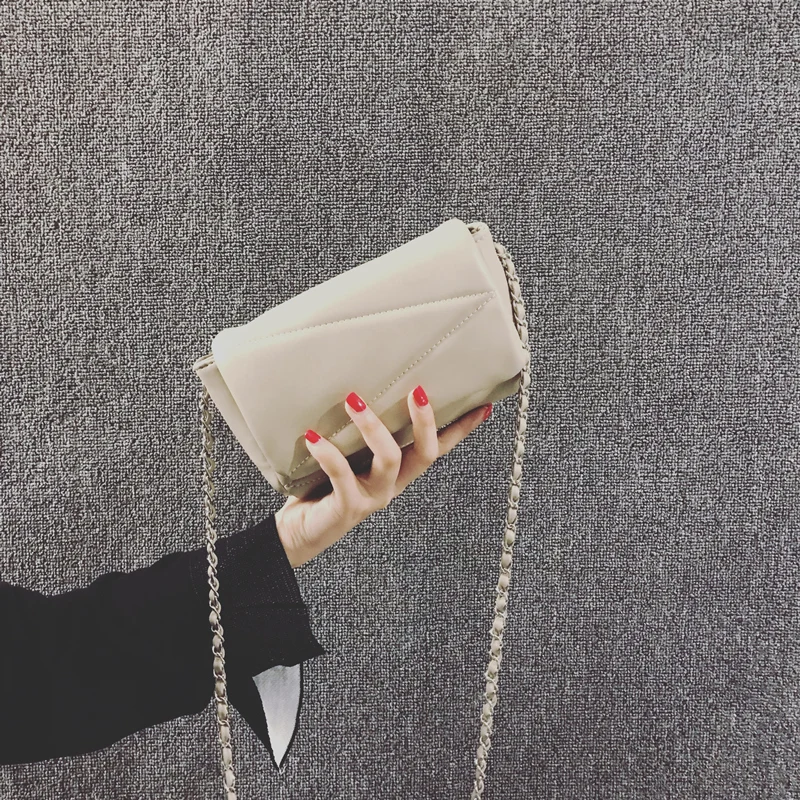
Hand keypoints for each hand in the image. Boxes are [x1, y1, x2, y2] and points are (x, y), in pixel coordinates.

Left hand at [274, 386, 492, 567]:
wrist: (295, 535)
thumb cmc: (320, 489)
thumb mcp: (347, 457)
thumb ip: (359, 436)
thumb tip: (358, 388)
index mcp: (398, 473)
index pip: (438, 449)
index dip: (461, 430)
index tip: (483, 406)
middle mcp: (392, 486)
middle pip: (424, 454)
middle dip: (425, 421)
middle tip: (417, 390)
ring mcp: (372, 498)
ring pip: (388, 459)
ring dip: (372, 426)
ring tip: (353, 400)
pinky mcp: (347, 508)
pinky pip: (342, 475)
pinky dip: (328, 453)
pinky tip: (313, 437)